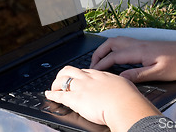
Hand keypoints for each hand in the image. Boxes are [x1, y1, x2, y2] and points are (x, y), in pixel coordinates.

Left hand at [45, 66, 159, 131]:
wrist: (123, 104)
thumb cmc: (127, 98)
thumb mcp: (124, 85)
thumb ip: (117, 85)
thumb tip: (119, 87)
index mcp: (100, 75)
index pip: (85, 71)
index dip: (79, 74)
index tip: (77, 77)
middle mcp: (88, 78)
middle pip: (70, 71)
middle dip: (63, 74)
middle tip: (61, 79)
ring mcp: (81, 87)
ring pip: (62, 80)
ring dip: (56, 84)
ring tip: (53, 87)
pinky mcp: (75, 99)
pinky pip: (59, 95)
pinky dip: (51, 95)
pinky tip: (48, 95)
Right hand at [91, 36, 175, 81]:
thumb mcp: (157, 73)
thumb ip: (138, 74)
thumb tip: (121, 77)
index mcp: (139, 51)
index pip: (114, 56)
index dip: (101, 64)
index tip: (93, 71)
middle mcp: (137, 44)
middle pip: (111, 44)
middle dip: (99, 53)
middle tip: (92, 65)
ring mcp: (140, 43)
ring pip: (117, 41)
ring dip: (105, 49)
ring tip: (100, 60)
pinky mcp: (144, 45)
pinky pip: (123, 43)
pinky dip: (113, 47)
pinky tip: (115, 55)